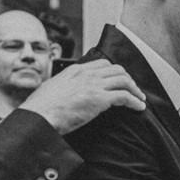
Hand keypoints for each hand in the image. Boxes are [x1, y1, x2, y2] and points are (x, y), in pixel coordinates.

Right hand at [19, 59, 145, 134]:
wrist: (39, 115)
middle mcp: (86, 74)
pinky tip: (139, 107)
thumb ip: (64, 87)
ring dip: (135, 90)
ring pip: (123, 80)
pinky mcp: (99, 99)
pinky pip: (124, 97)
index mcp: (75, 70)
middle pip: (116, 69)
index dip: (114, 72)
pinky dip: (134, 102)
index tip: (120, 81)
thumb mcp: (52, 89)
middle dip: (128, 79)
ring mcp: (93, 85)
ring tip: (139, 99)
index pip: (101, 64)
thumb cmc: (41, 108)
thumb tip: (67, 94)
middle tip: (133, 90)